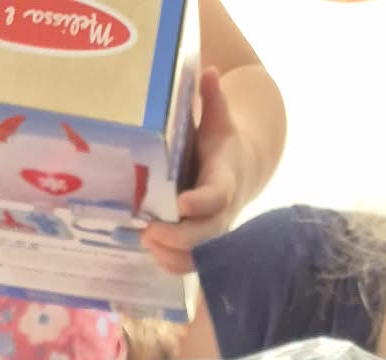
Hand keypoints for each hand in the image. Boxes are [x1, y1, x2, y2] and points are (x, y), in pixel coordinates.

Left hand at [143, 69, 251, 275]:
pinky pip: (190, 263)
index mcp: (225, 179)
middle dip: (179, 237)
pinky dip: (171, 263)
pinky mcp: (203, 244)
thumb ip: (212, 99)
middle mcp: (222, 211)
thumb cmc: (221, 143)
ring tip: (146, 241)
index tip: (180, 204)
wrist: (240, 170)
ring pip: (198, 255)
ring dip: (172, 255)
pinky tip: (152, 252)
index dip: (200, 202)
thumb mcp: (219, 118)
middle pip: (206, 234)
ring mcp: (213, 232)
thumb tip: (208, 71)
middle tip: (150, 231)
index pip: (216, 196)